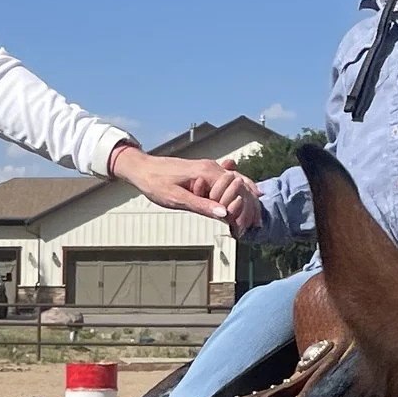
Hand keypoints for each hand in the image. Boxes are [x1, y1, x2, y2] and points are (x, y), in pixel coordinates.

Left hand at [109, 144, 265, 234]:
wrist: (142, 168)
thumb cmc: (155, 183)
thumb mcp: (176, 198)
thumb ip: (201, 205)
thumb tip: (225, 215)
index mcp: (207, 172)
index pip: (236, 190)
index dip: (242, 210)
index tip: (243, 228)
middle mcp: (212, 168)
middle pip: (241, 186)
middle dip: (249, 206)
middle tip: (255, 226)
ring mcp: (210, 168)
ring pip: (237, 183)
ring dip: (247, 199)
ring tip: (256, 218)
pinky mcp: (205, 172)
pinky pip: (228, 182)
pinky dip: (238, 191)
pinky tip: (248, 197)